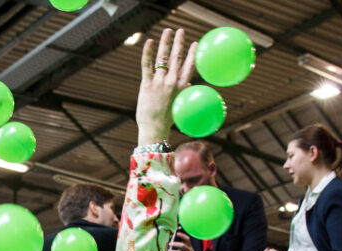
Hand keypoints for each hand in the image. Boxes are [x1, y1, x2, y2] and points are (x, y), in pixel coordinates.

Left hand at [136, 29, 196, 145]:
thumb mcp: (179, 104)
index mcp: (182, 87)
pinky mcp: (146, 84)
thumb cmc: (167, 119)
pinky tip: (149, 42)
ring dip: (165, 42)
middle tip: (181, 31)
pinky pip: (147, 65)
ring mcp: (159, 82)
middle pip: (177, 58)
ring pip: (163, 58)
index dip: (192, 53)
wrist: (155, 128)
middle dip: (179, 43)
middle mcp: (172, 82)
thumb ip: (183, 92)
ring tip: (168, 31)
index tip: (194, 43)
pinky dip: (147, 53)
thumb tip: (188, 85)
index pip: (189, 66)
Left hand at [168, 232, 212, 250]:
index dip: (183, 236)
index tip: (177, 233)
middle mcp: (189, 250)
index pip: (187, 239)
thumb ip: (183, 244)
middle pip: (183, 246)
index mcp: (190, 246)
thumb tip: (172, 241)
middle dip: (176, 244)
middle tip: (170, 244)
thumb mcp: (189, 248)